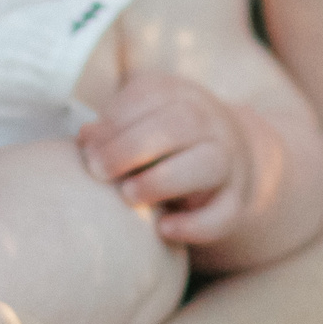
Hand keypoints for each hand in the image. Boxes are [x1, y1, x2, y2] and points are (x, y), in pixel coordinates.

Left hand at [77, 70, 251, 244]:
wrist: (230, 159)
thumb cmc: (165, 142)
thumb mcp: (141, 122)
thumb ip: (112, 128)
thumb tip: (85, 139)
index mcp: (181, 95)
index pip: (151, 95)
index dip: (114, 122)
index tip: (87, 149)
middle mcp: (211, 122)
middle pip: (182, 123)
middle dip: (132, 147)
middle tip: (98, 171)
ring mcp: (229, 161)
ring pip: (209, 164)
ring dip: (164, 179)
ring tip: (128, 195)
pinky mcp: (237, 200)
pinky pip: (225, 212)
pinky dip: (195, 224)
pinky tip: (163, 229)